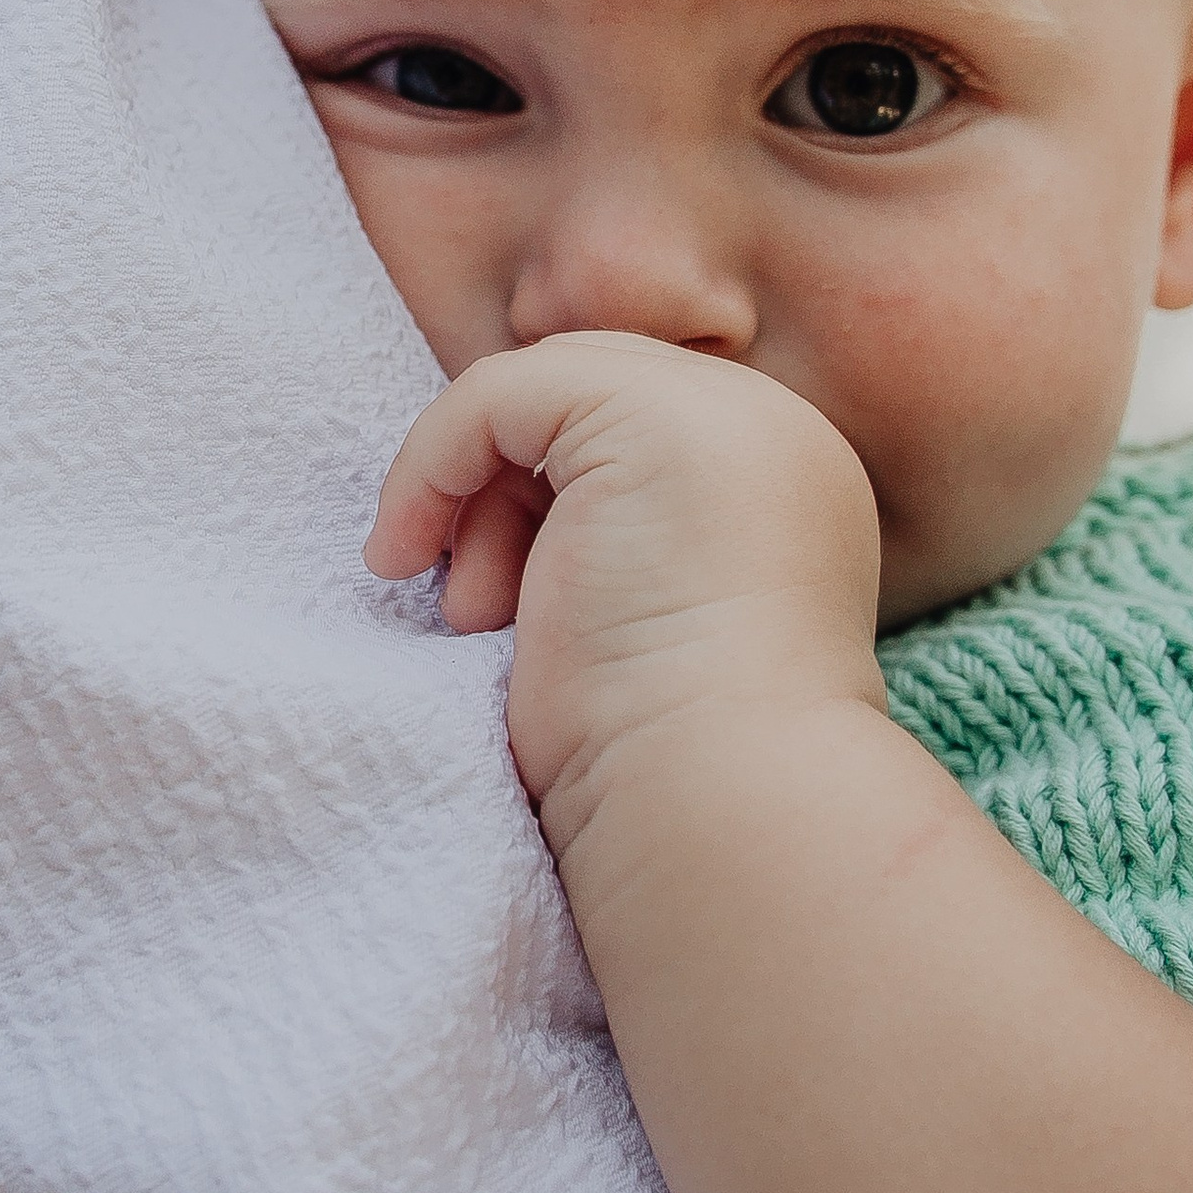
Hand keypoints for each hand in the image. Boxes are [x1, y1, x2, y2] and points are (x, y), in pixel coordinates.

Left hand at [366, 334, 885, 842]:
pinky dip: (431, 465)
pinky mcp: (649, 414)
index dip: (542, 495)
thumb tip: (508, 511)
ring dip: (471, 495)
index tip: (500, 599)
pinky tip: (406, 555)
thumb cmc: (667, 760)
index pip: (633, 431)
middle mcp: (774, 431)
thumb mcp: (640, 621)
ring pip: (540, 390)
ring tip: (467, 613)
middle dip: (505, 491)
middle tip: (469, 603)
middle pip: (586, 398)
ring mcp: (723, 411)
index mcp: (787, 486)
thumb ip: (610, 540)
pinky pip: (495, 392)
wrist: (717, 803)